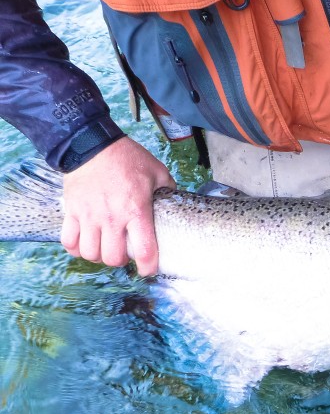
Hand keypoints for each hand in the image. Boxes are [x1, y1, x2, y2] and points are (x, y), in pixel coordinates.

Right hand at [61, 136, 175, 276]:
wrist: (91, 143)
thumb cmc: (127, 158)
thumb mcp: (157, 172)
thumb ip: (169, 190)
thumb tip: (175, 201)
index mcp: (136, 211)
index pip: (144, 251)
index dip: (147, 267)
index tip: (147, 270)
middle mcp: (111, 217)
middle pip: (113, 258)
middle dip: (120, 261)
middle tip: (124, 252)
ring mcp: (88, 216)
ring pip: (90, 253)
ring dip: (98, 255)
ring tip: (104, 247)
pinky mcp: (71, 211)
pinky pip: (68, 241)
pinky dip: (75, 248)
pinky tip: (84, 243)